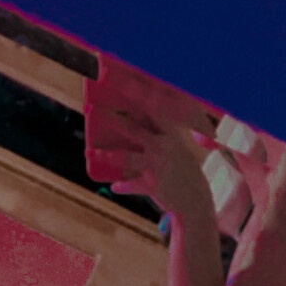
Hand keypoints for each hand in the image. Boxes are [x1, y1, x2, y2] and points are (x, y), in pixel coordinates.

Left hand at [86, 105, 212, 217]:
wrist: (196, 202)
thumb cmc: (185, 173)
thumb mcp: (178, 151)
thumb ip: (159, 139)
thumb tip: (132, 131)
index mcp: (170, 135)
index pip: (152, 111)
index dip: (136, 96)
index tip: (121, 84)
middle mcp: (163, 147)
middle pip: (133, 129)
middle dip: (113, 119)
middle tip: (95, 110)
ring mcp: (157, 166)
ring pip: (125, 157)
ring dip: (105, 155)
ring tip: (89, 152)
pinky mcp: (152, 186)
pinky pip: (131, 184)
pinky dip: (122, 186)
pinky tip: (115, 185)